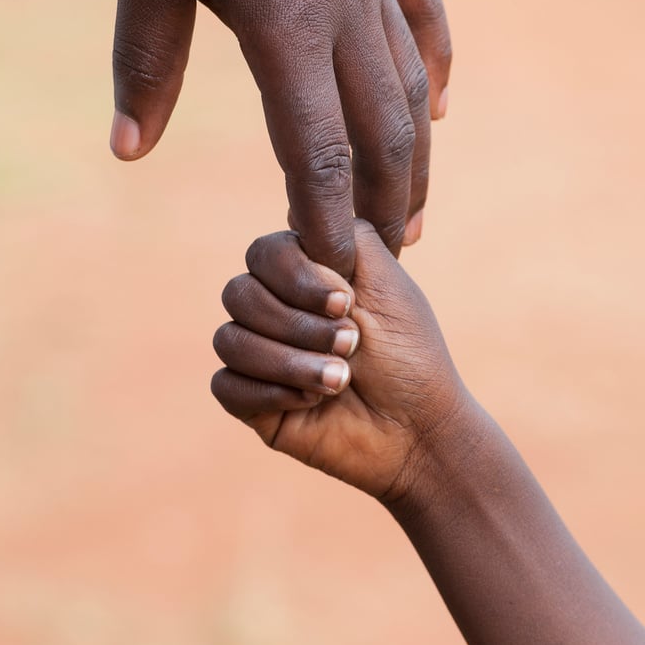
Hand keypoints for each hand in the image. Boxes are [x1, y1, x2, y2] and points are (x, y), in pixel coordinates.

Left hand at [109, 0, 450, 274]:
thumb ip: (144, 62)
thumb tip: (128, 152)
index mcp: (285, 21)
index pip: (313, 148)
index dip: (322, 218)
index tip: (326, 273)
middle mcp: (347, 3)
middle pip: (379, 131)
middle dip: (377, 203)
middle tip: (376, 262)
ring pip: (411, 84)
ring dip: (413, 156)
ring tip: (410, 209)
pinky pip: (428, 16)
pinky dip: (435, 69)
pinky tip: (437, 106)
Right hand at [211, 222, 469, 499]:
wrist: (419, 430)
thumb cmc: (410, 354)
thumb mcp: (388, 281)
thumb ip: (344, 234)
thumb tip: (291, 215)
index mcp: (304, 276)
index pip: (263, 254)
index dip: (296, 278)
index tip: (347, 301)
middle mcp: (275, 309)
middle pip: (238, 294)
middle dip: (298, 324)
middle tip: (351, 345)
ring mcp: (260, 355)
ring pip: (229, 340)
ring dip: (290, 361)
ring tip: (341, 380)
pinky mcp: (252, 402)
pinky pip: (225, 385)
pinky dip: (271, 391)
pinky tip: (313, 401)